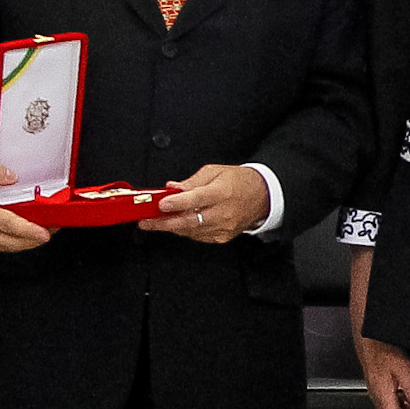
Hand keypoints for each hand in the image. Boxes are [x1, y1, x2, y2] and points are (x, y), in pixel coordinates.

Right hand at [0, 159, 53, 253]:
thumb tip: (12, 176)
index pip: (8, 225)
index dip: (28, 230)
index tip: (44, 232)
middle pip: (16, 242)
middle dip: (38, 237)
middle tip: (55, 226)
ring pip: (14, 247)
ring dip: (32, 240)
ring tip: (49, 228)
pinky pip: (9, 246)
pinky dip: (22, 241)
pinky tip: (32, 231)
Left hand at [154, 163, 269, 243]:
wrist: (262, 196)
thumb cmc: (239, 182)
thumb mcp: (215, 172)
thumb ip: (191, 182)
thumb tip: (172, 188)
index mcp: (222, 192)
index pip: (197, 199)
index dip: (177, 203)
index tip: (161, 204)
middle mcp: (223, 212)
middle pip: (190, 221)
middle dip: (164, 222)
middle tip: (147, 221)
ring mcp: (224, 227)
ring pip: (191, 231)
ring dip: (172, 227)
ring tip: (157, 221)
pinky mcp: (223, 237)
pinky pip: (198, 236)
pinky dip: (186, 230)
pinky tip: (179, 224)